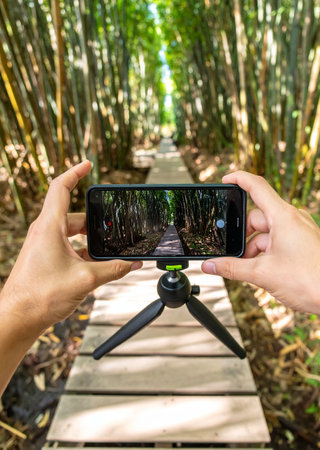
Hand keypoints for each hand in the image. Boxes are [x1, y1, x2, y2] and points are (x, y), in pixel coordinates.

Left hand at [0, 161, 141, 336]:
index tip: (88, 164)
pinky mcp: (46, 258)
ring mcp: (44, 245)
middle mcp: (45, 232)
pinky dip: (84, 253)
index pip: (61, 188)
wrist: (18, 318)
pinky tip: (98, 266)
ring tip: (108, 255)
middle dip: (97, 224)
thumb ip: (114, 269)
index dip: (75, 172)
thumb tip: (133, 264)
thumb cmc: (40, 296)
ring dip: (91, 243)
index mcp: (49, 227)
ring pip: (73, 234)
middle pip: (75, 216)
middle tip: (114, 231)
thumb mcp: (85, 280)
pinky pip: (69, 248)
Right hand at [202, 171, 319, 332]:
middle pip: (257, 218)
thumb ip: (232, 268)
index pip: (257, 186)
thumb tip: (210, 265)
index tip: (224, 180)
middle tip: (235, 257)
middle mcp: (293, 219)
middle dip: (243, 238)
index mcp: (283, 217)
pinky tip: (266, 272)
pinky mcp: (305, 243)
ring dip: (255, 249)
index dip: (238, 179)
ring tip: (254, 272)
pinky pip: (279, 241)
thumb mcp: (262, 274)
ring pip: (268, 233)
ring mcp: (301, 231)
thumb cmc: (313, 281)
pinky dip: (268, 253)